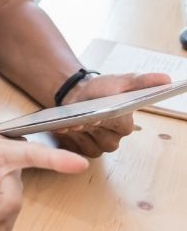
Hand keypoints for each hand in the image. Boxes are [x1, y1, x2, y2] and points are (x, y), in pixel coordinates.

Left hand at [54, 72, 171, 157]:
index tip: (99, 114)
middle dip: (92, 128)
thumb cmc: (101, 90)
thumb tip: (167, 80)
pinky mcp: (83, 150)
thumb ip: (142, 81)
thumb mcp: (121, 81)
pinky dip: (69, 138)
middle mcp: (115, 138)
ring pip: (92, 147)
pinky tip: (64, 128)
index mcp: (126, 123)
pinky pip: (77, 149)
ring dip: (80, 134)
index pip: (122, 126)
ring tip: (71, 122)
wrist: (78, 96)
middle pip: (106, 140)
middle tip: (82, 118)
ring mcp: (99, 147)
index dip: (109, 120)